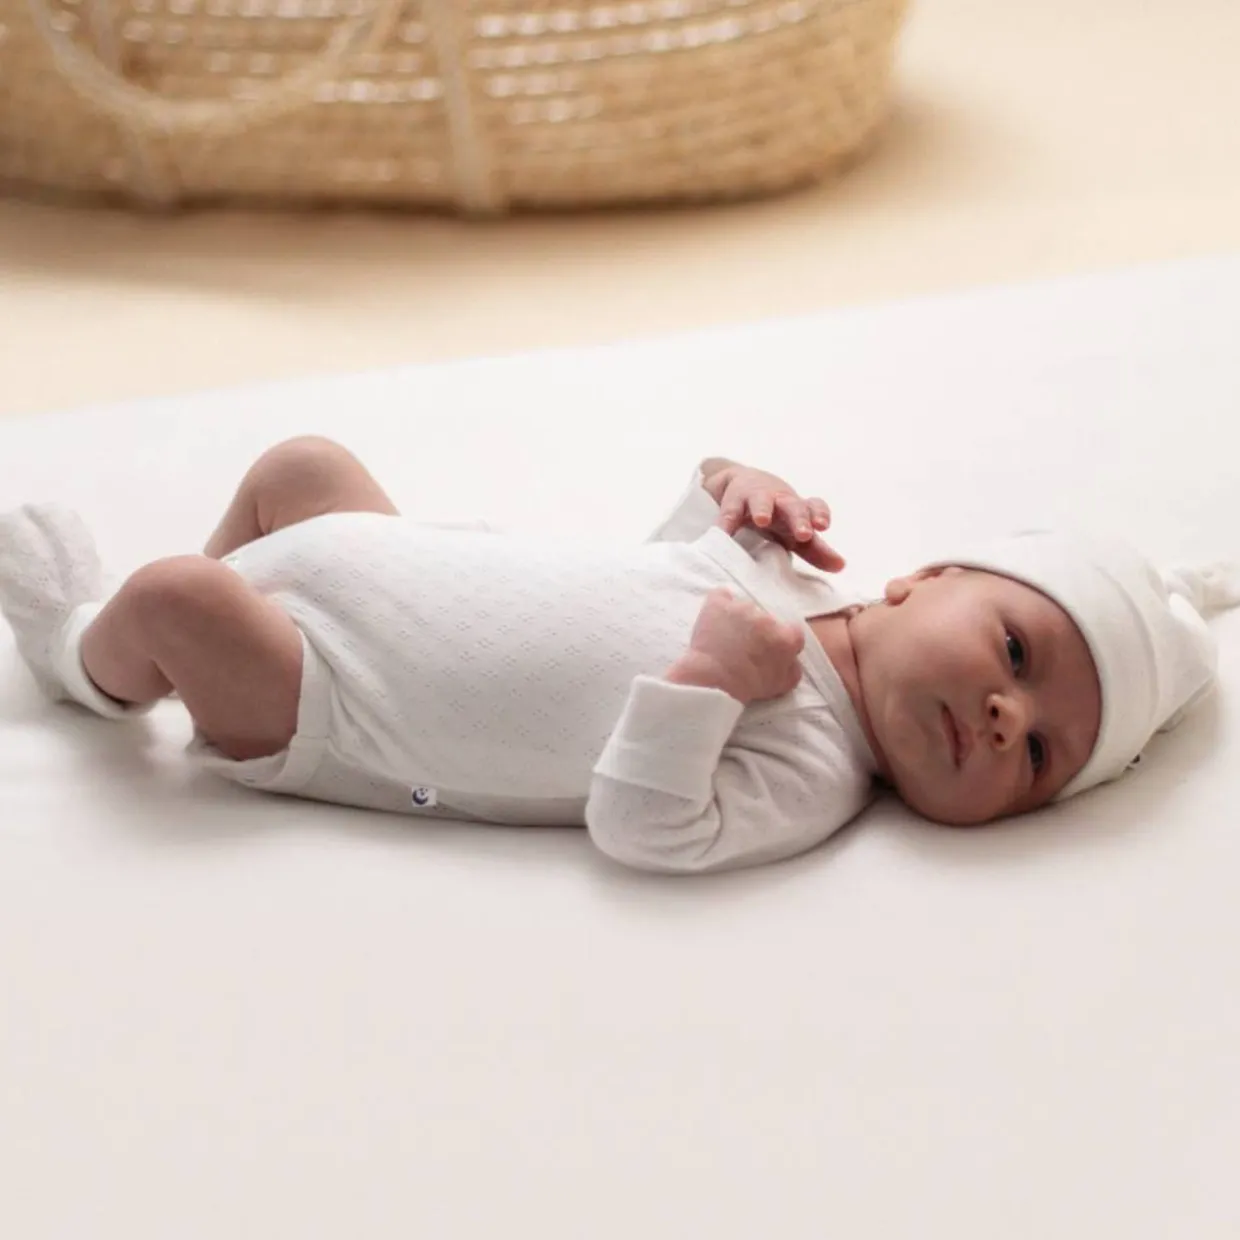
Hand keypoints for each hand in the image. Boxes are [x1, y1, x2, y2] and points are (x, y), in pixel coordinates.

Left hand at [665, 588, 804, 703]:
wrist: (713, 680)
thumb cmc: (748, 686)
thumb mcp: (783, 685)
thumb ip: (793, 668)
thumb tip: (792, 660)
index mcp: (786, 638)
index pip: (793, 632)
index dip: (781, 640)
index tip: (771, 649)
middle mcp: (767, 618)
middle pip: (767, 620)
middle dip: (758, 631)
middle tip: (745, 648)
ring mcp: (742, 608)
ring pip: (744, 608)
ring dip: (739, 619)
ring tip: (727, 638)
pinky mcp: (719, 604)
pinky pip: (721, 596)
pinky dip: (720, 604)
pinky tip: (716, 616)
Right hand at [701, 460, 844, 571]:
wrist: (742, 484)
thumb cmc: (776, 515)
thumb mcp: (793, 533)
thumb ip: (815, 550)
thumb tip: (841, 566)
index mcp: (798, 509)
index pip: (814, 507)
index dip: (819, 514)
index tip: (823, 526)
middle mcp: (781, 501)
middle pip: (793, 506)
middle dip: (799, 518)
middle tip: (804, 533)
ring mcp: (757, 497)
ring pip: (762, 500)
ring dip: (763, 508)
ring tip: (762, 520)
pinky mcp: (734, 500)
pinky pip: (730, 510)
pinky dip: (727, 521)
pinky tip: (724, 533)